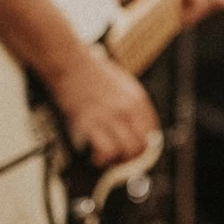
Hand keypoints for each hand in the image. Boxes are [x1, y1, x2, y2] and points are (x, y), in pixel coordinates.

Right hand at [50, 45, 160, 166]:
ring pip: (128, 152)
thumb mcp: (121, 83)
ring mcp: (111, 117)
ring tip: (106, 158)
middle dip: (130, 158)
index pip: (152, 132)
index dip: (143, 146)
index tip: (133, 152)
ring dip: (117, 160)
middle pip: (142, 146)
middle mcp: (128, 109)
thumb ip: (130, 102)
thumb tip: (134, 124)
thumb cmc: (91, 72)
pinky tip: (95, 155)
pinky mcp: (92, 123)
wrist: (70, 63)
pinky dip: (101, 158)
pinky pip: (106, 151)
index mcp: (137, 99)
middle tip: (118, 159)